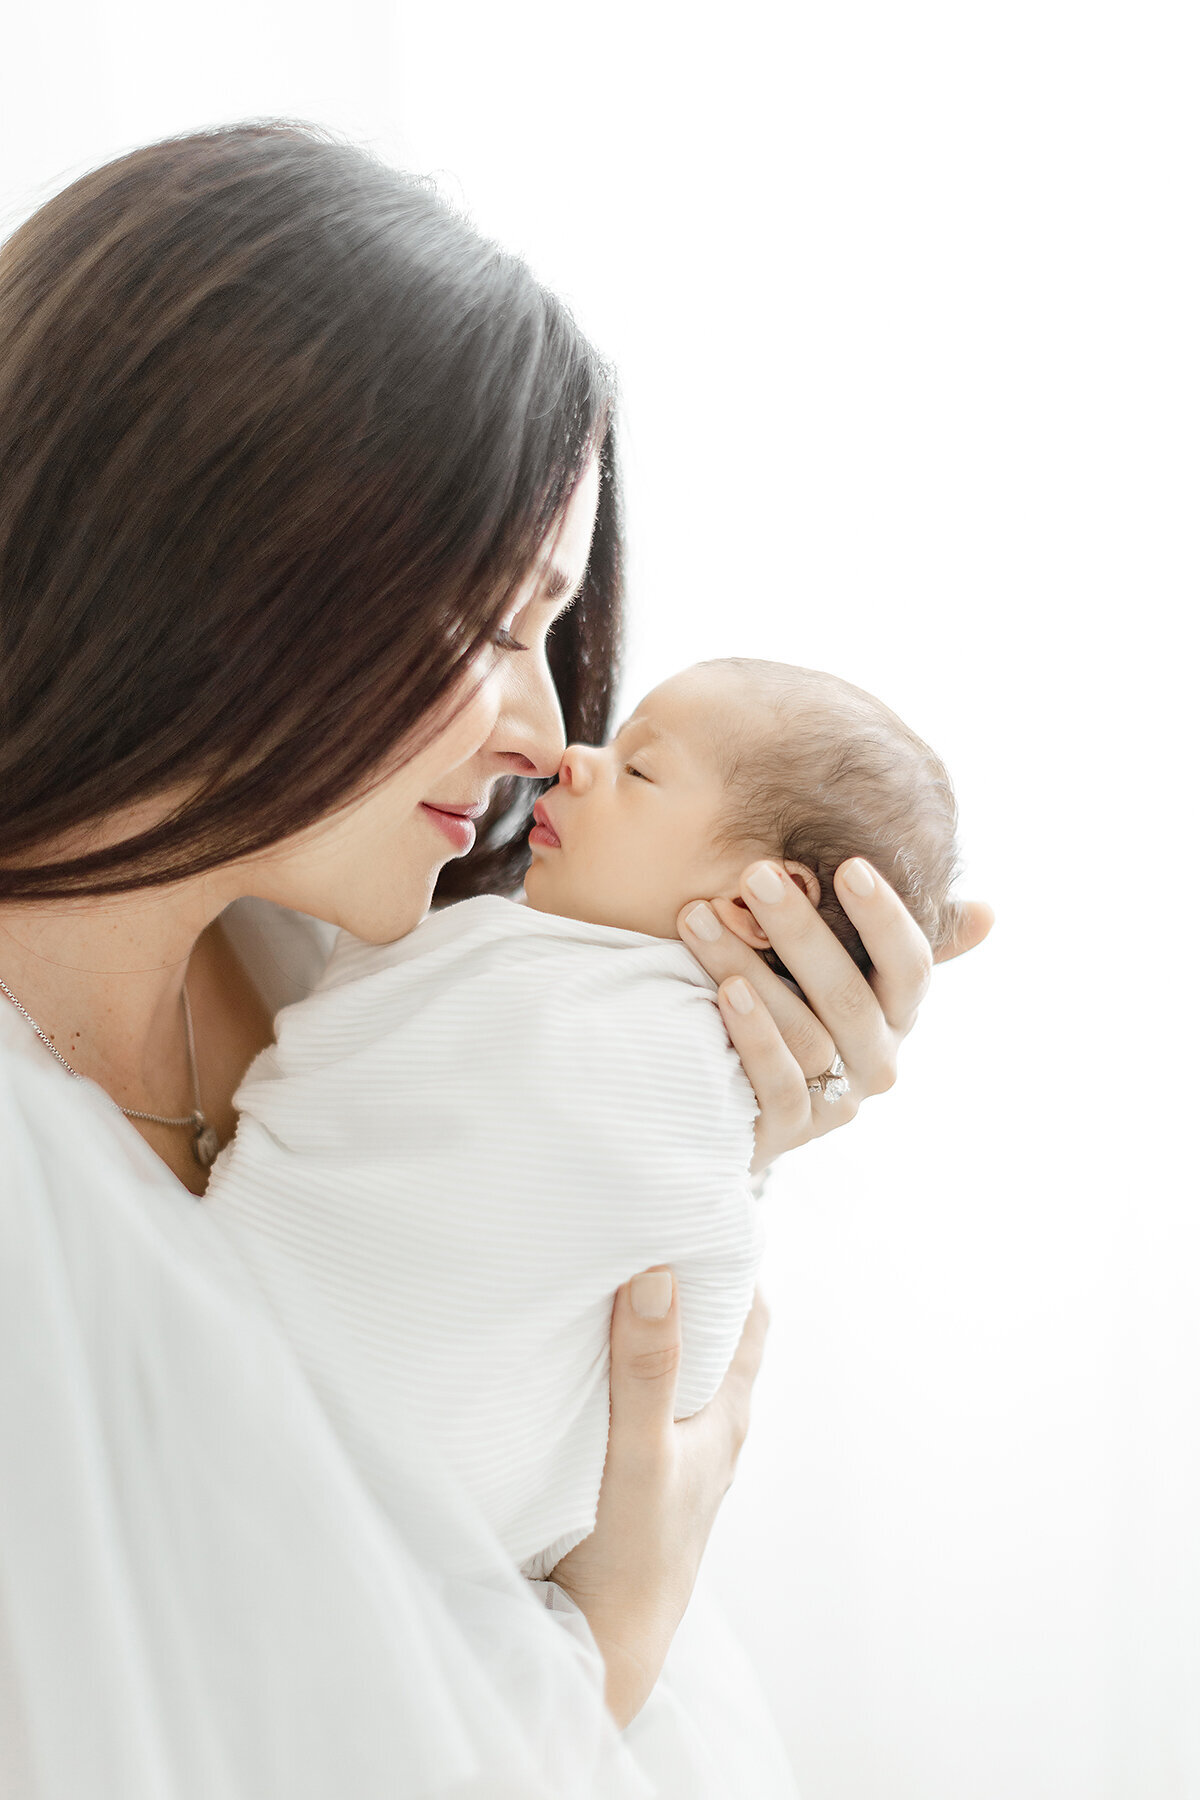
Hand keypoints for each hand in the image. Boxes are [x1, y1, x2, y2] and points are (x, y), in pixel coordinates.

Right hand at [548, 1267, 768, 1729]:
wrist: (599, 1645)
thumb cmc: (632, 1555)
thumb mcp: (639, 1452)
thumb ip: (646, 1369)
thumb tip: (659, 1272)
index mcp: (727, 1414)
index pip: (750, 1314)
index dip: (734, 1260)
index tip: (697, 1207)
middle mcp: (706, 1426)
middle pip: (708, 1332)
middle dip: (681, 1280)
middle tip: (637, 1223)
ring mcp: (669, 1451)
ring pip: (666, 1367)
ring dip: (642, 1326)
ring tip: (598, 1272)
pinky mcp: (629, 1472)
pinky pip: (629, 1400)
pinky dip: (611, 1368)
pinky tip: (570, 1353)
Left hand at [677, 858, 993, 1171]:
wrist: (740, 1107)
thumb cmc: (795, 1010)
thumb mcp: (844, 969)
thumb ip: (890, 939)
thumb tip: (988, 913)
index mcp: (898, 1014)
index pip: (910, 967)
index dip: (885, 918)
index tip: (849, 865)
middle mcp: (878, 1060)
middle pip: (848, 995)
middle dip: (800, 929)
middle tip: (756, 875)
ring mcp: (838, 1099)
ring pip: (805, 1033)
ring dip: (751, 969)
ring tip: (704, 918)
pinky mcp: (791, 1130)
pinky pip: (779, 1082)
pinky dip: (753, 1034)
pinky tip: (723, 991)